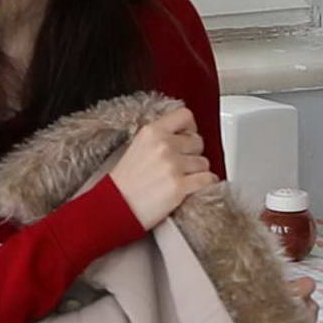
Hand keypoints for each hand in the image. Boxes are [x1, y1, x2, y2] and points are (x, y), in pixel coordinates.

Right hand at [103, 108, 215, 224]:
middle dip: (193, 153)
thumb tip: (183, 136)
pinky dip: (206, 183)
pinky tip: (195, 186)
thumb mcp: (137, 146)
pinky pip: (207, 179)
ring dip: (198, 171)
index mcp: (152, 132)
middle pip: (198, 141)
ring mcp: (173, 166)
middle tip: (183, 163)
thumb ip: (159, 138)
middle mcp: (164, 145)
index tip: (188, 136)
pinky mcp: (180, 186)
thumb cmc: (124, 181)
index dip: (191, 127)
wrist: (115, 206)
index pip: (185, 115)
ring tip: (182, 178)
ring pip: (204, 162)